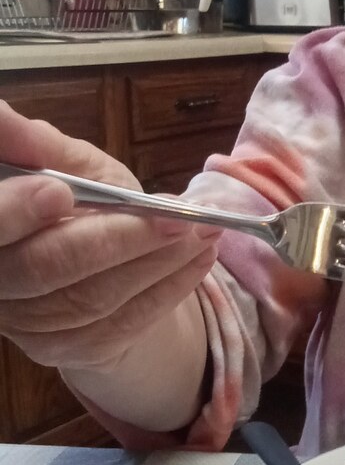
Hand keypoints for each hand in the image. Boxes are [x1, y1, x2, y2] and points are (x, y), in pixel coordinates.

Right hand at [0, 100, 219, 374]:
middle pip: (43, 268)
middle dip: (116, 238)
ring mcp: (26, 324)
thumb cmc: (86, 208)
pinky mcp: (66, 351)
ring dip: (158, 260)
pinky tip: (202, 257)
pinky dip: (171, 286)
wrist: (110, 269)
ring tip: (205, 228)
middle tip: (175, 215)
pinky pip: (123, 321)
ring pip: (91, 297)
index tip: (59, 190)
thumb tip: (1, 114)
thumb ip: (42, 146)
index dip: (13, 212)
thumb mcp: (70, 166)